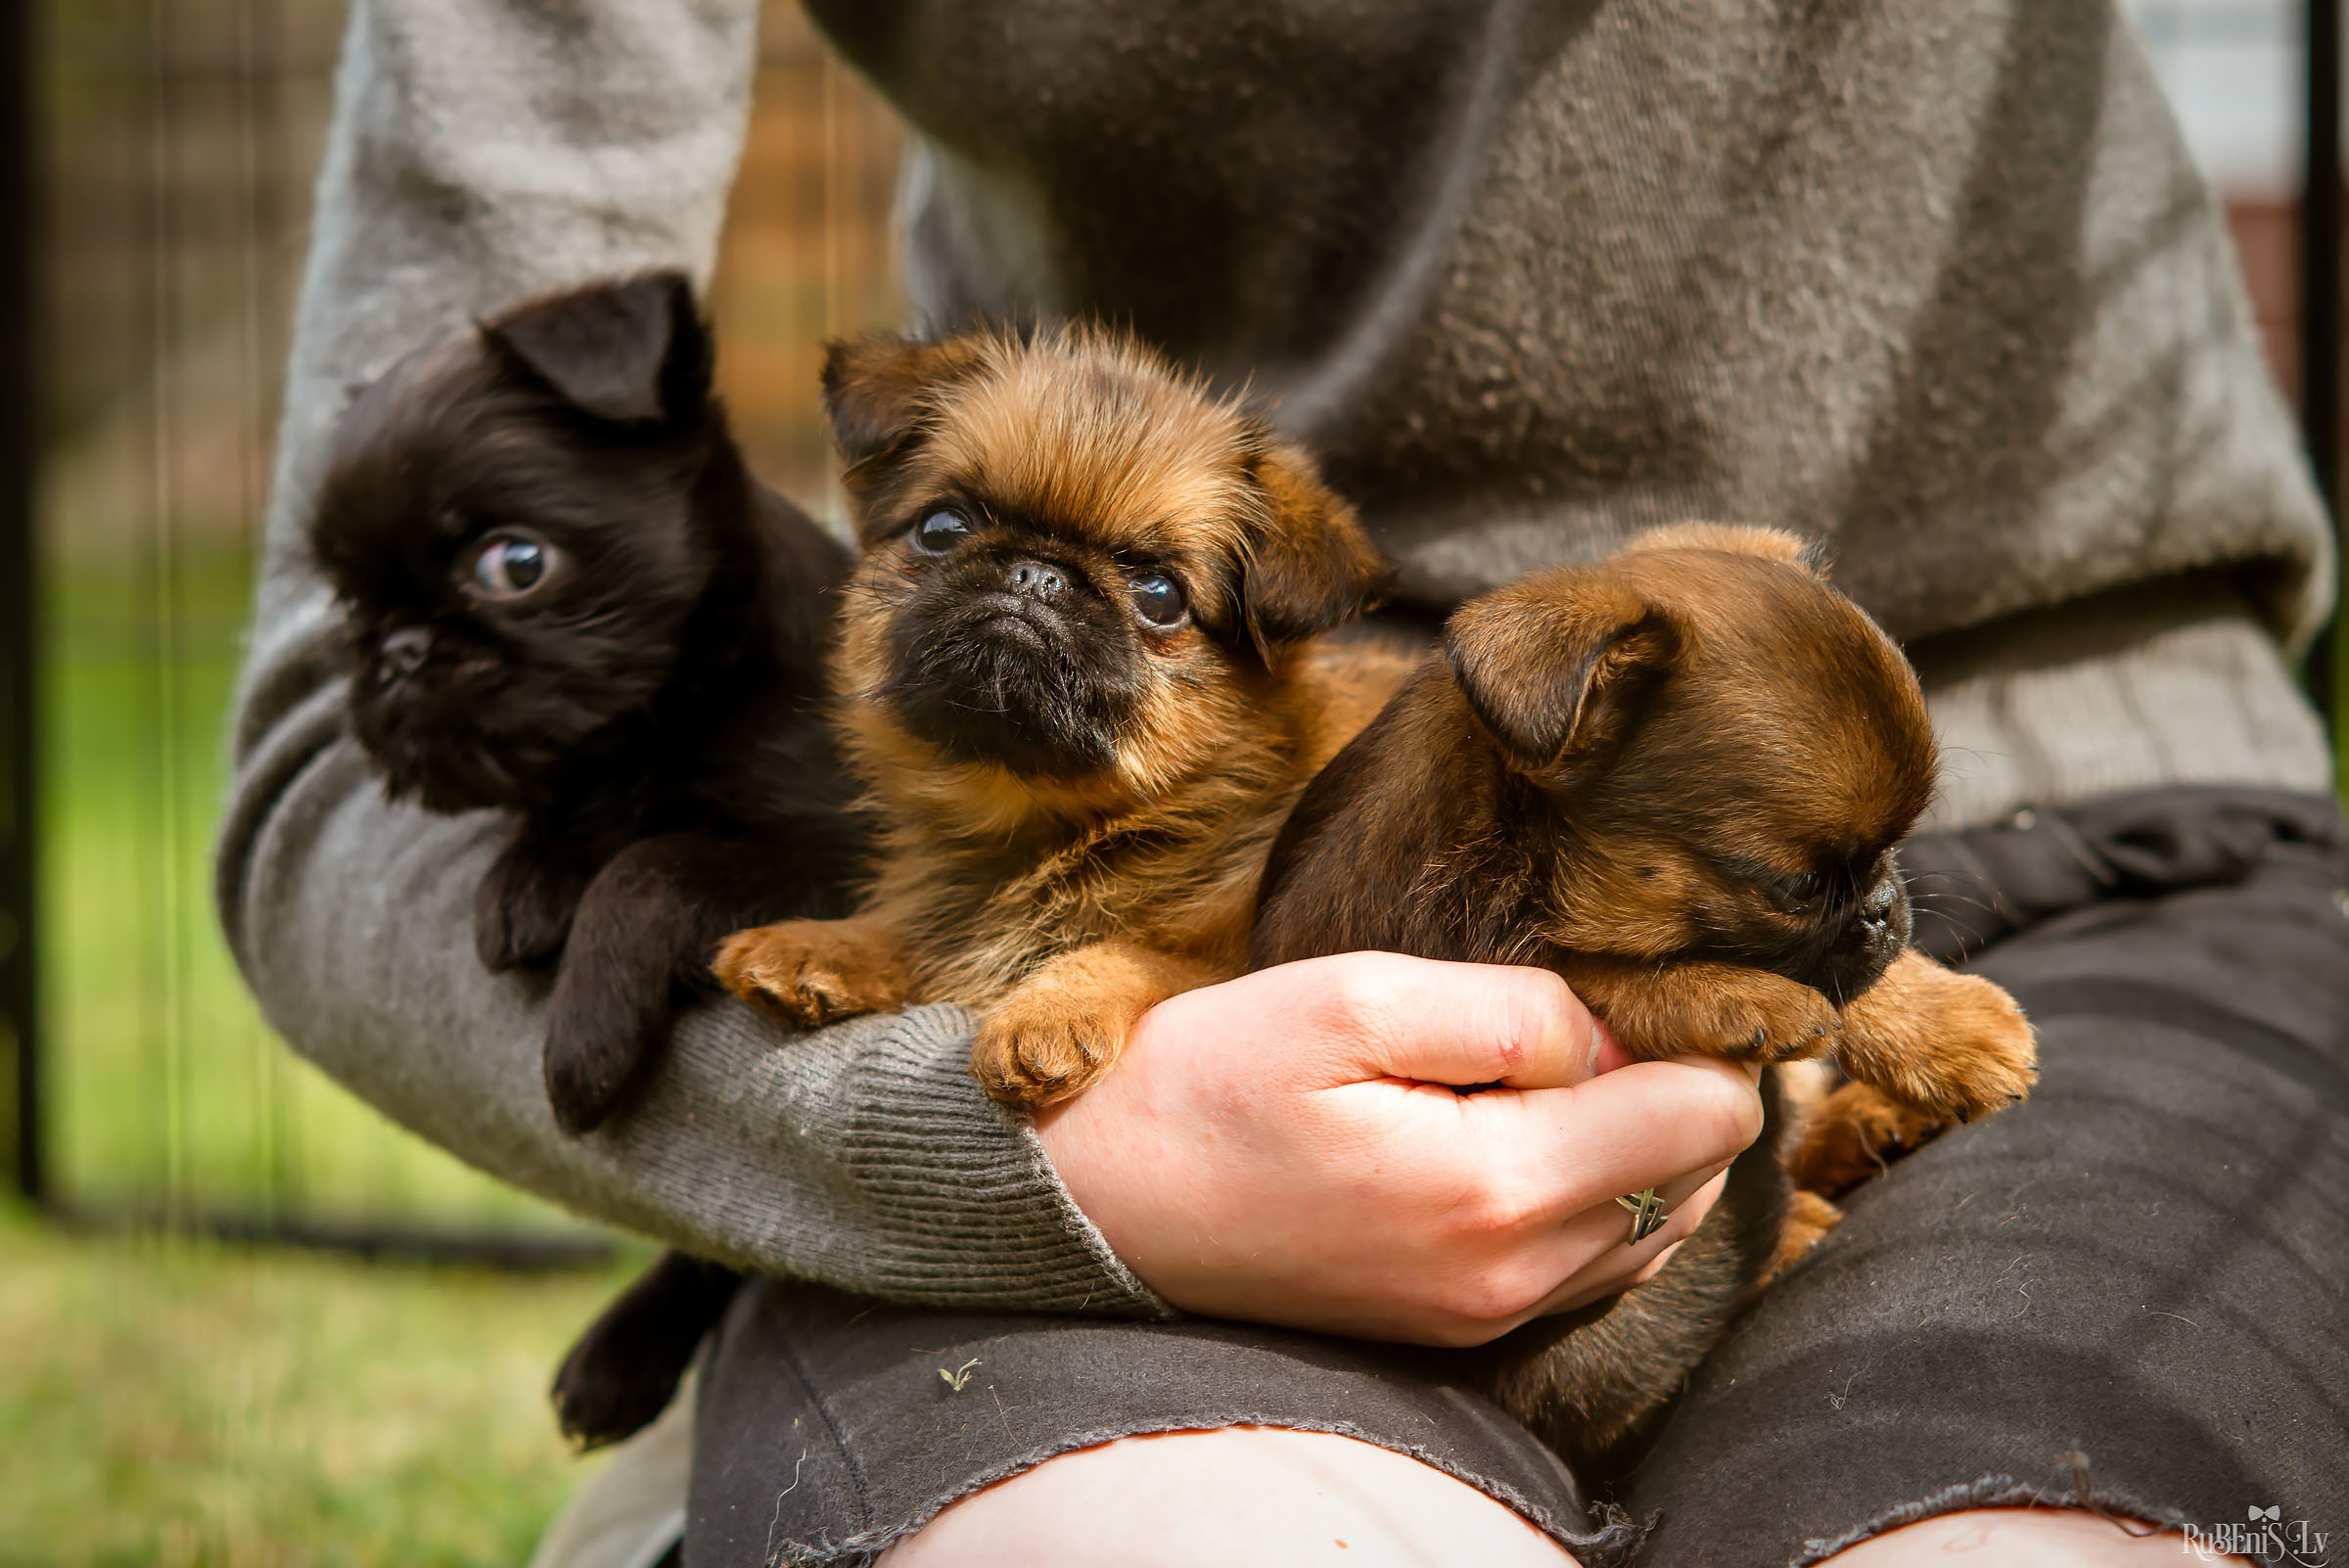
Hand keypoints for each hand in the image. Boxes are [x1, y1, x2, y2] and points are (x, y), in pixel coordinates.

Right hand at [1034, 952, 1763, 1346]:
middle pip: (1695, 1175)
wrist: (1103, 1203)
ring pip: (1653, 1225)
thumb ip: (1513, 1010)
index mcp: (1498, 1188)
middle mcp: (1514, 1276)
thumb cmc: (1212, 1085)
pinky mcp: (1460, 1326)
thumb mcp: (1354, 997)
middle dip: (1665, 1089)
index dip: (1693, 1036)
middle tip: (1571, 1026)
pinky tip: (1513, 1135)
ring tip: (1532, 1077)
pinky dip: (1591, 1195)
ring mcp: (1489, 1315)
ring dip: (1631, 1145)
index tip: (1634, 990)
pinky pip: (1591, 1264)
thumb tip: (1609, 1042)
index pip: (1705, 1116)